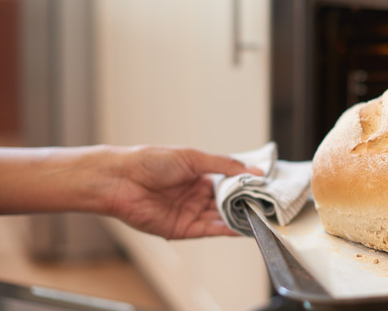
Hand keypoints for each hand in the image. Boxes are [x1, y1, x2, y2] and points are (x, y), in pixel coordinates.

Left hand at [103, 146, 262, 238]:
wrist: (121, 180)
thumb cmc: (151, 161)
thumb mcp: (193, 157)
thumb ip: (224, 165)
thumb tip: (253, 171)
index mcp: (199, 175)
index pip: (229, 183)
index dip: (246, 185)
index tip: (265, 186)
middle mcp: (196, 195)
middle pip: (228, 202)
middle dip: (245, 203)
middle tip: (266, 203)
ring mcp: (190, 213)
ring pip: (221, 218)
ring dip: (239, 218)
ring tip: (258, 216)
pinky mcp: (182, 229)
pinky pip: (209, 230)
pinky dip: (226, 229)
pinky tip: (241, 227)